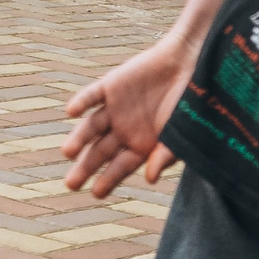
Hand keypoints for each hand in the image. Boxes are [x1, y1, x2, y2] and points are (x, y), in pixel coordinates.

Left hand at [63, 34, 194, 197]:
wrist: (190, 66)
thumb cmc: (190, 104)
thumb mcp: (180, 135)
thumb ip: (165, 156)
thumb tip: (150, 179)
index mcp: (140, 146)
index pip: (119, 167)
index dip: (108, 180)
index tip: (97, 193)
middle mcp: (123, 130)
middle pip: (99, 152)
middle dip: (86, 168)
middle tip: (72, 184)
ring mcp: (114, 108)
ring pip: (91, 127)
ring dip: (79, 139)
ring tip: (68, 153)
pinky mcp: (110, 86)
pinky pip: (91, 95)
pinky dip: (81, 102)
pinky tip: (72, 113)